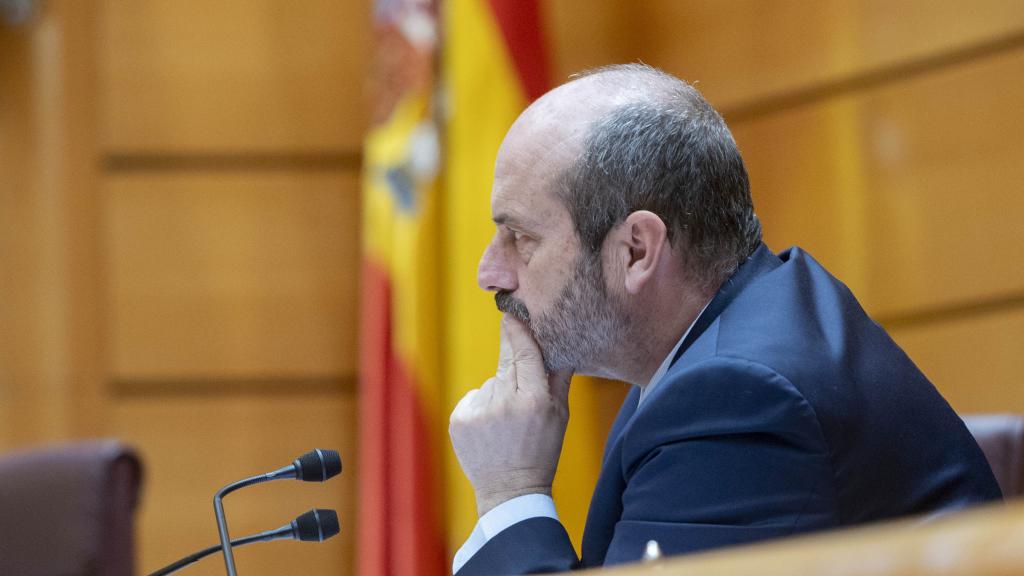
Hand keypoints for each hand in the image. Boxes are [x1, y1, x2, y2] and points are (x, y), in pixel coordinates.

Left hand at [450, 315, 573, 515]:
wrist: (510, 491)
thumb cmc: (541, 450)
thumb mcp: (561, 414)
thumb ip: (559, 375)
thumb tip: (559, 340)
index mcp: (533, 399)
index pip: (524, 350)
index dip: (518, 328)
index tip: (513, 310)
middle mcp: (504, 401)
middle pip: (506, 360)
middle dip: (512, 351)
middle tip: (515, 342)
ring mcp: (478, 411)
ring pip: (492, 382)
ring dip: (500, 391)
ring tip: (508, 420)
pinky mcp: (459, 418)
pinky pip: (475, 397)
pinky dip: (482, 406)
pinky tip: (491, 427)